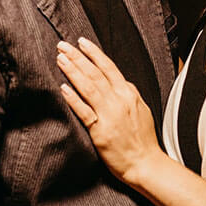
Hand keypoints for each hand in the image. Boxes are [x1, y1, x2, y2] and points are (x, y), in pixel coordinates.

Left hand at [57, 38, 163, 184]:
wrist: (145, 163)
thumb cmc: (143, 139)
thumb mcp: (141, 109)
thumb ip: (129, 94)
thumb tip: (120, 82)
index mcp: (129, 93)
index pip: (109, 67)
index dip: (94, 53)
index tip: (81, 42)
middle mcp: (120, 100)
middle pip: (95, 73)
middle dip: (78, 57)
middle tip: (62, 45)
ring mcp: (110, 115)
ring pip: (88, 87)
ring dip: (72, 71)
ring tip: (60, 59)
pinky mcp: (101, 131)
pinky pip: (84, 111)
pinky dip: (73, 98)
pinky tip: (63, 88)